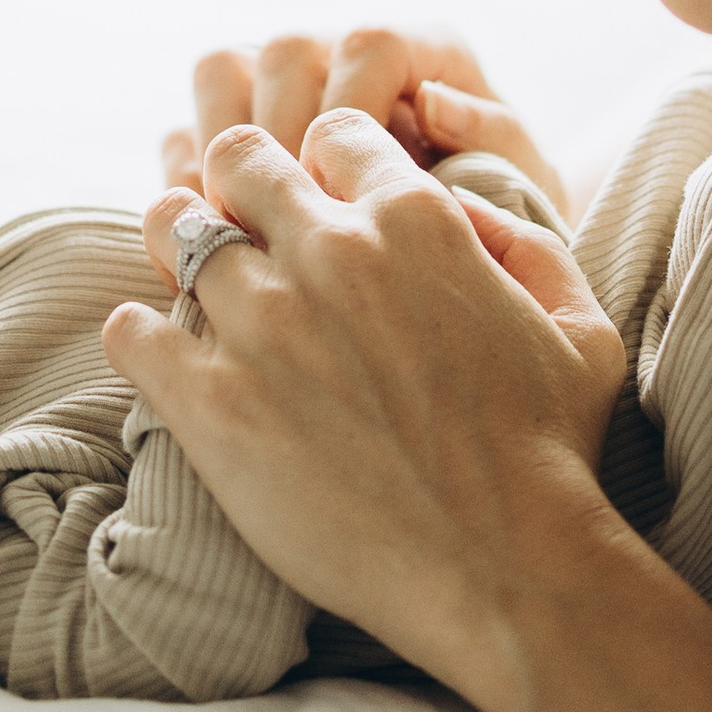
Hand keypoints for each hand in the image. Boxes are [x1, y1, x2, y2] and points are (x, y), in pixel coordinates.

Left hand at [106, 110, 623, 689]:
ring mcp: (263, 326)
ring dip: (179, 248)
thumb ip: (524, 240)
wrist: (504, 576)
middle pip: (238, 158)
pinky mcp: (212, 403)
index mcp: (414, 220)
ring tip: (190, 281)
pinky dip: (140, 336)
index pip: (333, 135)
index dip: (326, 165)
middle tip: (241, 226)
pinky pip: (133, 331)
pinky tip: (163, 355)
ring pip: (174, 229)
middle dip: (238, 183)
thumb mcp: (578, 326)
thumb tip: (461, 204)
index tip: (320, 203)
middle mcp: (330, 254)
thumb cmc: (550, 456)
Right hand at [158, 28, 569, 216]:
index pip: (368, 45)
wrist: (472, 264)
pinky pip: (186, 128)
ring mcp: (283, 85)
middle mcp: (342, 50)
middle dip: (280, 138)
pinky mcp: (236, 129)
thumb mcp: (522, 181)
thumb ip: (492, 137)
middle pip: (283, 51)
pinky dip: (188, 178)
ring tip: (247, 228)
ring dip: (223, 150)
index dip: (352, 113)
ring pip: (221, 73)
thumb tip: (435, 104)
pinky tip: (218, 240)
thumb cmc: (502, 213)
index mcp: (419, 49)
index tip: (351, 192)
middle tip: (289, 221)